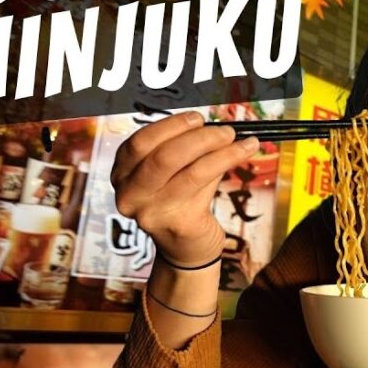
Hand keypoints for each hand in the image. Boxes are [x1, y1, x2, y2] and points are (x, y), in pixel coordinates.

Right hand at [111, 111, 260, 265]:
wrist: (187, 249)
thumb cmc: (182, 203)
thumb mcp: (176, 173)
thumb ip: (187, 149)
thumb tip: (215, 125)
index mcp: (122, 174)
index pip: (140, 142)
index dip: (171, 126)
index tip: (198, 118)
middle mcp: (129, 194)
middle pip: (162, 156)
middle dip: (199, 137)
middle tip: (225, 130)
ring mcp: (150, 212)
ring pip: (189, 169)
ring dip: (220, 149)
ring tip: (242, 140)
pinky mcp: (177, 223)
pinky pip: (205, 184)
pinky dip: (228, 161)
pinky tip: (245, 151)